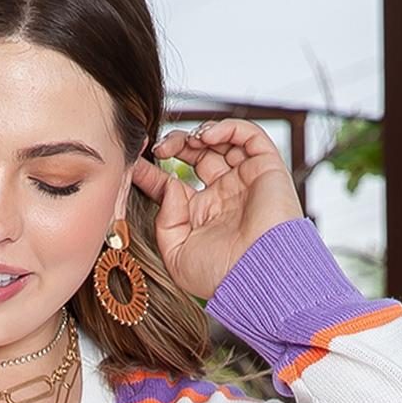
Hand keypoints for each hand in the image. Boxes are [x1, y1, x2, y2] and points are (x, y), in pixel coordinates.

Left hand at [128, 117, 303, 301]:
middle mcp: (223, 195)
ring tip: (187, 142)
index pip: (174, 184)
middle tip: (161, 148)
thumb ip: (165, 222)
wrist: (258, 275)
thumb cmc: (221, 275)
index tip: (135, 164)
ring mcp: (244, 180)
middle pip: (197, 156)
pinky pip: (249, 135)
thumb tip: (169, 187)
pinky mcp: (266, 168)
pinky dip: (228, 128)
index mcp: (202, 215)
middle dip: (177, 145)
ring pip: (222, 142)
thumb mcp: (176, 255)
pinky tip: (207, 138)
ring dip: (200, 134)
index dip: (153, 173)